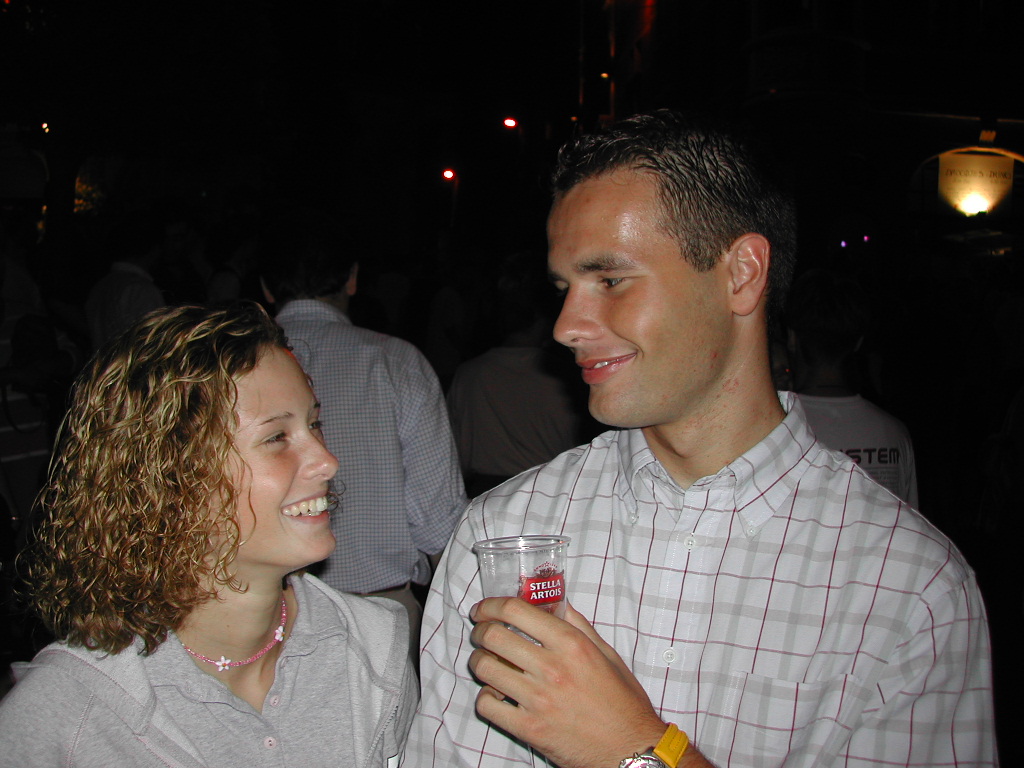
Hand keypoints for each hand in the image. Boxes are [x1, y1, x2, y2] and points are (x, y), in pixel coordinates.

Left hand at [468, 597, 665, 767]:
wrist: (629, 749)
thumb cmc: (622, 703)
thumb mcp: (608, 655)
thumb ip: (580, 626)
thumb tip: (558, 604)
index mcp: (571, 644)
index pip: (515, 611)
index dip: (491, 605)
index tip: (483, 609)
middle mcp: (552, 667)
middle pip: (493, 636)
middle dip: (480, 631)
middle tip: (481, 634)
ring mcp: (538, 699)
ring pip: (485, 668)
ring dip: (479, 661)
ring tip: (486, 662)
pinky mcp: (529, 728)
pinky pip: (487, 705)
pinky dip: (485, 697)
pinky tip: (496, 695)